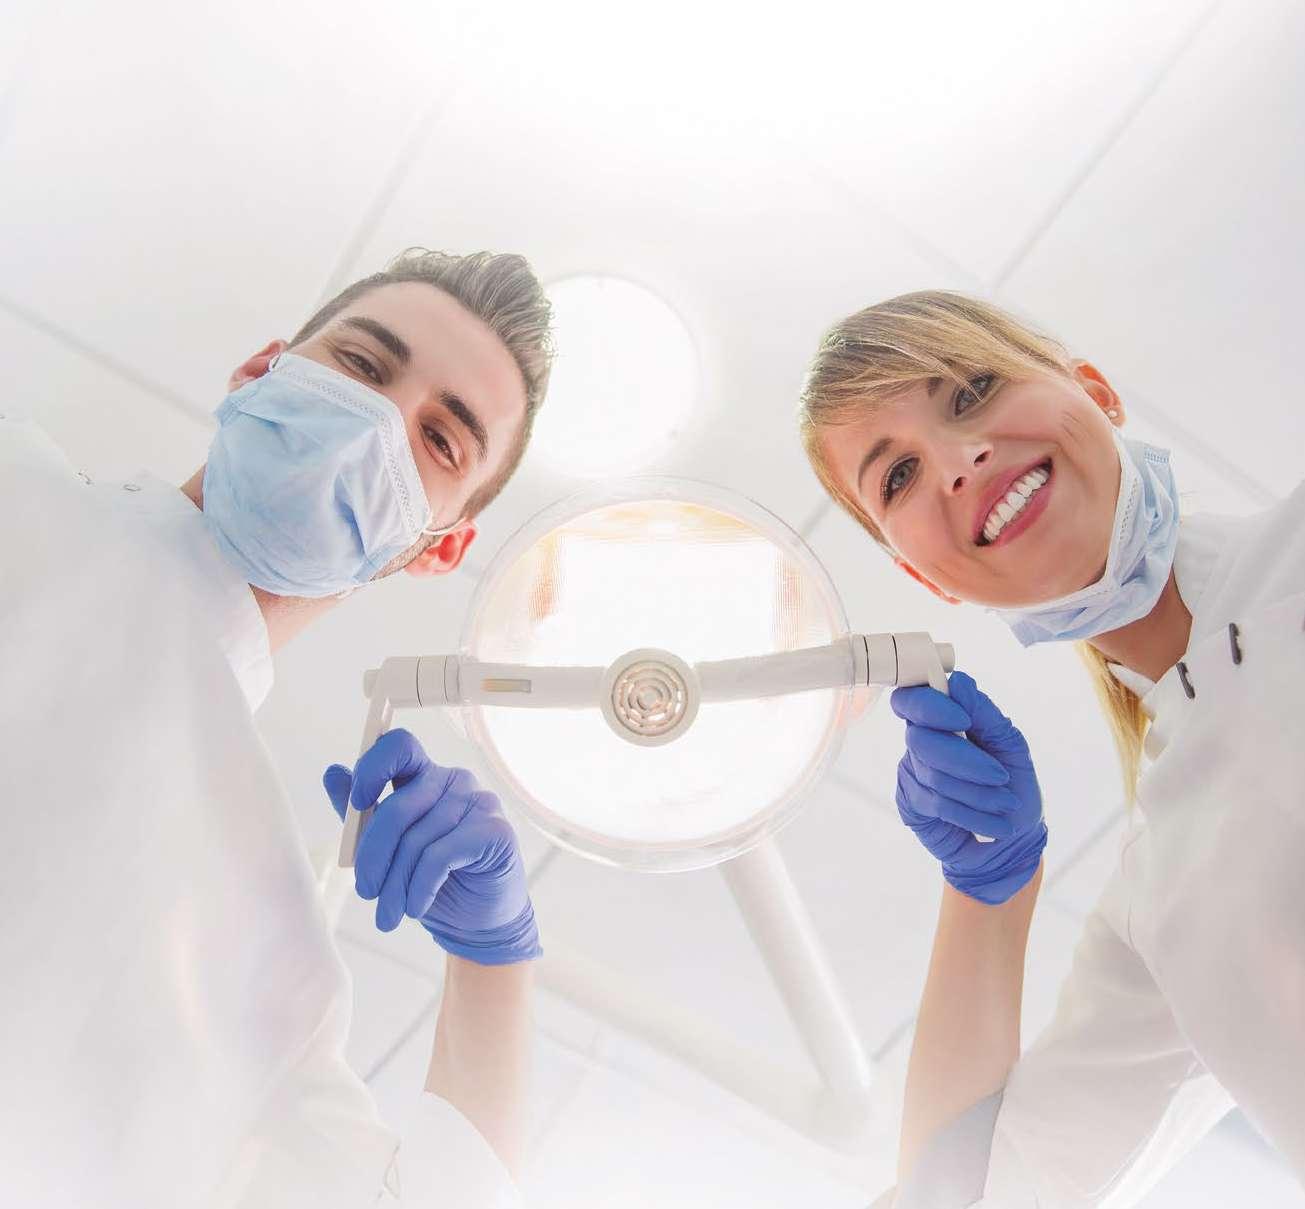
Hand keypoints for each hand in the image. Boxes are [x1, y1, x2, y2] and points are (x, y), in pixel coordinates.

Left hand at [324, 729, 540, 964]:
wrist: (476, 918)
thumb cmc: (431, 879)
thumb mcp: (388, 848)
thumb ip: (362, 815)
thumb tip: (332, 772)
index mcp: (425, 776)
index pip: (399, 746)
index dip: (372, 767)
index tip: (357, 805)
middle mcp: (453, 781)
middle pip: (398, 807)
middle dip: (373, 856)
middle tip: (365, 892)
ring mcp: (479, 802)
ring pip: (416, 840)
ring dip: (395, 886)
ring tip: (388, 915)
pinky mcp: (494, 830)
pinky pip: (440, 857)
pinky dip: (420, 888)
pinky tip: (416, 908)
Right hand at [890, 670, 1045, 904]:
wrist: (1014, 841)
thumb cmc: (1014, 786)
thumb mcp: (1010, 746)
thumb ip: (984, 713)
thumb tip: (959, 681)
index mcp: (942, 718)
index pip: (914, 699)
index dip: (931, 707)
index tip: (963, 720)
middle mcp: (921, 741)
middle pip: (921, 739)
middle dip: (965, 760)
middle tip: (1001, 777)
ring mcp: (911, 772)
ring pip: (932, 774)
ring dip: (977, 793)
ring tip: (1007, 805)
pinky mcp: (910, 804)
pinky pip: (934, 803)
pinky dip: (970, 814)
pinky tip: (994, 824)